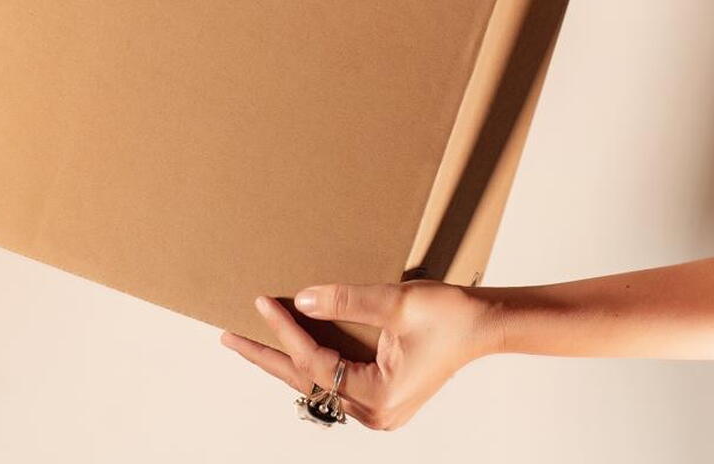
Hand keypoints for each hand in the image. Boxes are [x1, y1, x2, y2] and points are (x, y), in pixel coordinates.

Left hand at [220, 280, 500, 430]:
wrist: (484, 326)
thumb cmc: (449, 316)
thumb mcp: (395, 303)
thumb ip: (347, 300)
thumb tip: (303, 300)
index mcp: (379, 397)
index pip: (315, 362)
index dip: (286, 331)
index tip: (261, 303)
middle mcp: (376, 412)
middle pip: (307, 381)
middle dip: (266, 357)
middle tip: (229, 338)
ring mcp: (379, 408)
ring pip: (318, 382)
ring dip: (285, 360)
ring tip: (250, 341)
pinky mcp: (382, 395)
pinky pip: (335, 378)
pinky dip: (311, 360)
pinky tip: (292, 344)